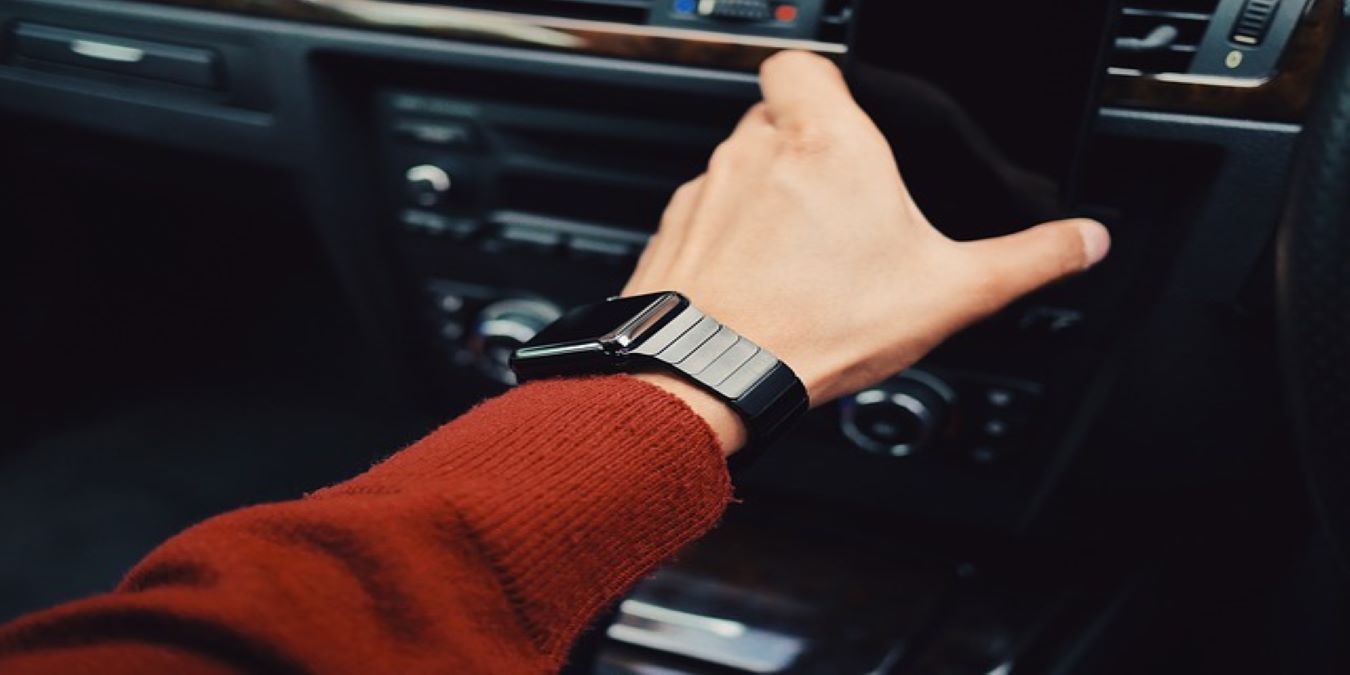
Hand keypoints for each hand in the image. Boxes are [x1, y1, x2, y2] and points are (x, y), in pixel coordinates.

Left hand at [626, 51, 1108, 419]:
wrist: (710, 375)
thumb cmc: (815, 327)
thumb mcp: (947, 294)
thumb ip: (1025, 260)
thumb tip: (1081, 241)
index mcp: (826, 142)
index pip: (804, 62)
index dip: (825, 81)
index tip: (850, 118)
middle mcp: (756, 151)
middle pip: (778, 117)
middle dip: (808, 149)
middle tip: (842, 205)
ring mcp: (707, 189)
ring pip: (739, 167)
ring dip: (766, 195)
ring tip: (803, 256)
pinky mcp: (675, 231)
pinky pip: (705, 215)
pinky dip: (728, 236)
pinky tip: (759, 282)